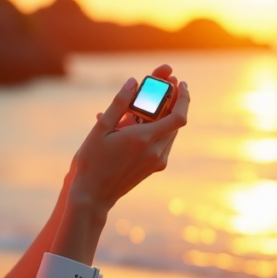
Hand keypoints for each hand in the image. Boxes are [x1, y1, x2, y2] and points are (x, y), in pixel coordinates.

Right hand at [68, 65, 189, 215]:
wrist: (93, 195)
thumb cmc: (92, 162)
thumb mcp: (100, 129)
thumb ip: (118, 104)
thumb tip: (132, 82)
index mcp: (143, 139)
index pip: (178, 116)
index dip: (184, 98)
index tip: (181, 83)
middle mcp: (155, 151)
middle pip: (176, 122)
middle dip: (173, 101)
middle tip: (166, 84)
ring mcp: (156, 161)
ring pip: (170, 132)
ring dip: (166, 115)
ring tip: (152, 101)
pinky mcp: (154, 168)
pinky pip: (163, 143)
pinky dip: (158, 129)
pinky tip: (140, 122)